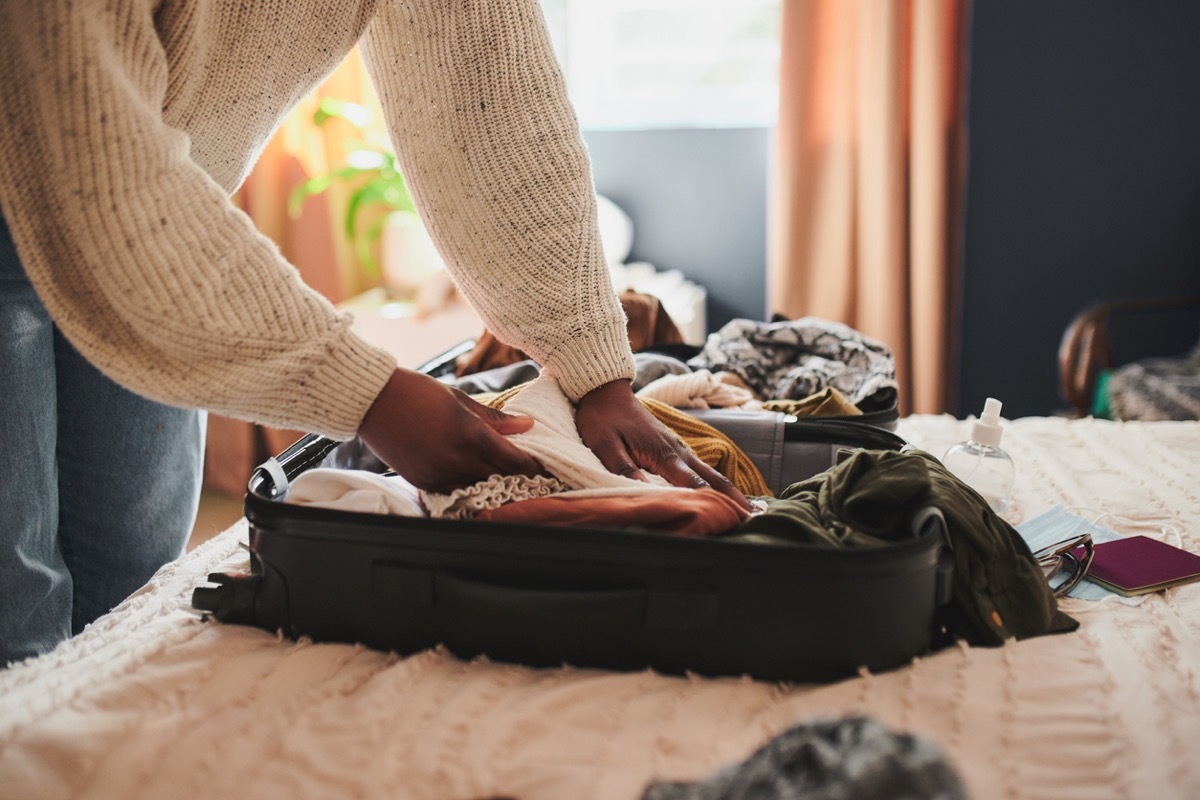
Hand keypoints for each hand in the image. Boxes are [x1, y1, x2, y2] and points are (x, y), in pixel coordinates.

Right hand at [358, 368, 544, 493]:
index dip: (532, 466)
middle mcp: (457, 459)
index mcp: (471, 435)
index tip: (543, 467)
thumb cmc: (418, 392)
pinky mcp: (423, 482)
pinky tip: (475, 480)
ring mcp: (439, 474)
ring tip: (505, 481)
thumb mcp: (461, 400)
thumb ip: (496, 418)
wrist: (374, 401)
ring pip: (478, 488)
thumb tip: (527, 424)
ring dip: (492, 484)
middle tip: (531, 477)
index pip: (513, 460)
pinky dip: (467, 487)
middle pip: (499, 478)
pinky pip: (454, 491)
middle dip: (517, 478)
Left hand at [574, 379, 753, 510]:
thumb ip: (624, 469)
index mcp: (664, 454)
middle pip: (713, 479)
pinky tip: (721, 493)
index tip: (733, 519)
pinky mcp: (674, 447)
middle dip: (734, 499)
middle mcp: (678, 451)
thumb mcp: (605, 447)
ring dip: (729, 491)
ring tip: (747, 511)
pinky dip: (716, 483)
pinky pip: (700, 468)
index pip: (695, 485)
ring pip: (710, 472)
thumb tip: (645, 493)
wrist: (605, 391)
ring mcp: (678, 448)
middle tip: (755, 518)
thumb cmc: (602, 420)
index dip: (714, 504)